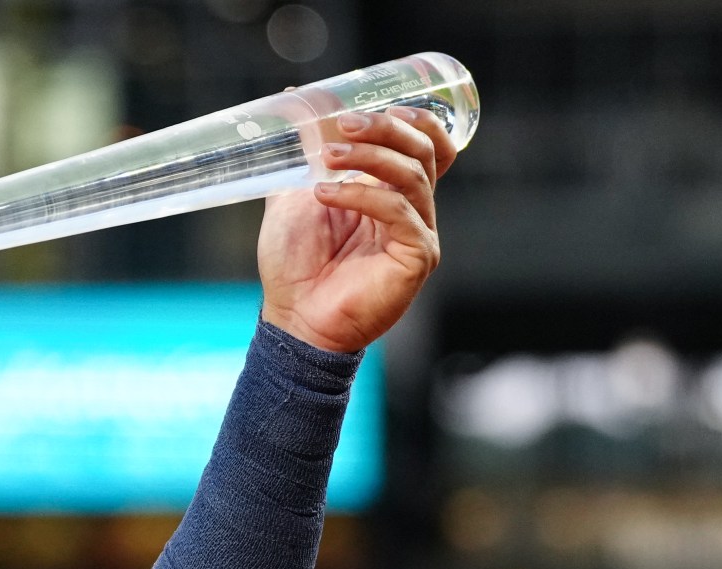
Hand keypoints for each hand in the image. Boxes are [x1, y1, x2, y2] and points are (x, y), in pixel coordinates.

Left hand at [258, 107, 451, 354]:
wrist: (293, 318)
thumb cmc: (296, 264)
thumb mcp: (294, 194)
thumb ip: (301, 152)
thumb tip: (294, 97)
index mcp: (393, 191)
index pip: (428, 144)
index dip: (414, 120)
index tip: (377, 106)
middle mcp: (414, 209)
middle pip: (423, 151)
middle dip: (384, 128)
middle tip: (344, 122)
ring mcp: (419, 233)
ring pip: (413, 176)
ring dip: (370, 157)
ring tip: (329, 156)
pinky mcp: (416, 256)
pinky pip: (399, 212)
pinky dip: (362, 195)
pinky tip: (325, 194)